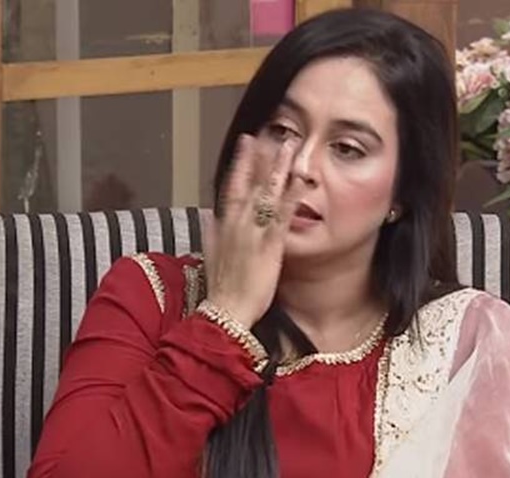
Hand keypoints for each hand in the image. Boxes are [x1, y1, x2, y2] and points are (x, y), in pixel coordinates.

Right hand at [202, 134, 305, 328]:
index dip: (240, 163)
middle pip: (250, 183)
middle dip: (260, 157)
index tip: (247, 142)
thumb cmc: (222, 289)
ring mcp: (254, 232)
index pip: (231, 186)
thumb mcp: (210, 257)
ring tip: (290, 146)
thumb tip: (208, 215)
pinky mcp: (271, 245)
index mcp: (224, 226)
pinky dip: (291, 196)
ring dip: (279, 168)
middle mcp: (238, 224)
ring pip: (267, 193)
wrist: (227, 312)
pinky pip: (282, 215)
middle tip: (270, 133)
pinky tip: (301, 180)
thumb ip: (210, 234)